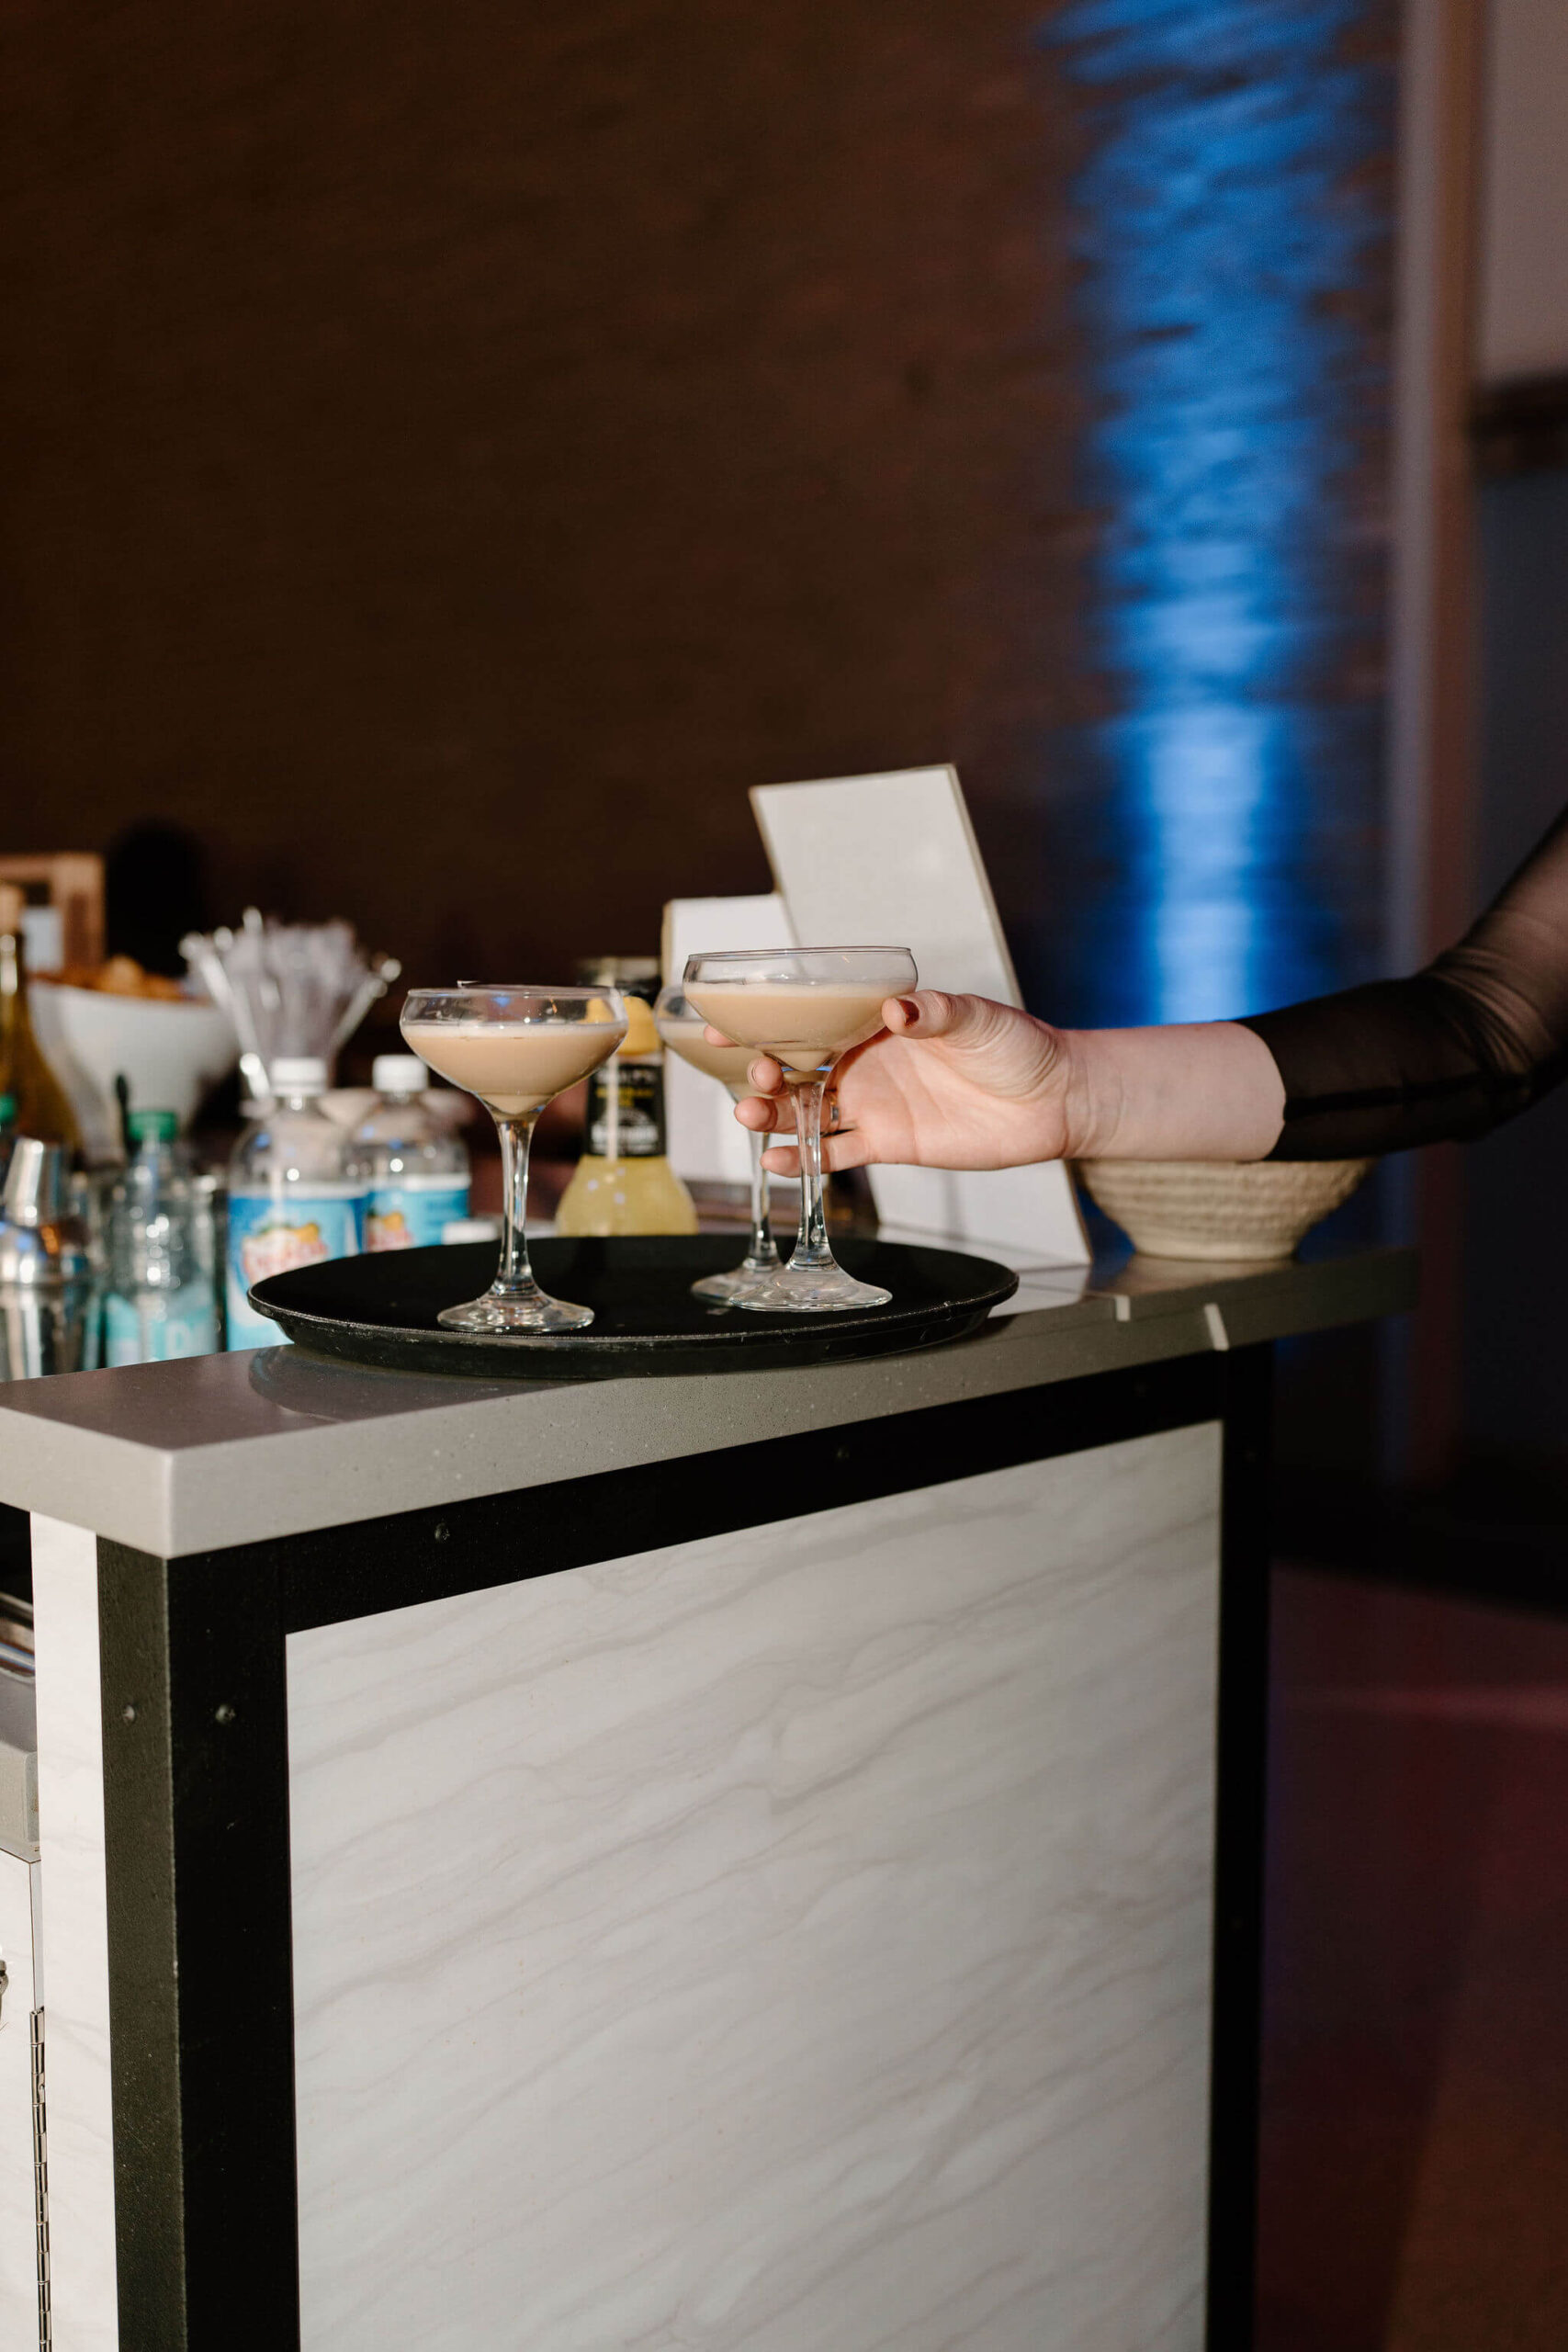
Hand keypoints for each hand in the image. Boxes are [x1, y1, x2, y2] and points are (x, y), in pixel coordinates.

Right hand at [721, 992, 1076, 1174]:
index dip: (767, 1020)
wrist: (1052, 1099)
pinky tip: (776, 1161)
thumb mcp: (977, 1018)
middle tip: (754, 1071)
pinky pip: (835, 1152)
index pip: (811, 1017)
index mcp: (877, 1022)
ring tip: (749, 1114)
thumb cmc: (1017, 1046)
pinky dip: (804, 1158)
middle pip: (797, 1066)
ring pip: (806, 1110)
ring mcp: (873, 1103)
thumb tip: (898, 1010)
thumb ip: (934, 1014)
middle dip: (763, 1069)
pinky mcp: (888, 1142)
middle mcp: (865, 1061)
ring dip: (773, 1113)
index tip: (724, 1021)